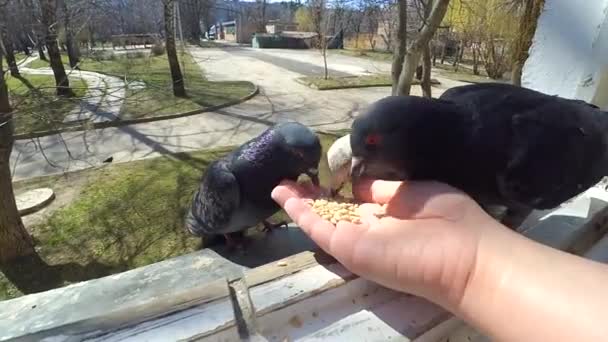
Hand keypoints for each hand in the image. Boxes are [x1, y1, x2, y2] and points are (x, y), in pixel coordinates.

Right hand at [271, 179, 496, 308]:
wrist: (464, 252)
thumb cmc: (447, 218)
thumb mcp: (410, 192)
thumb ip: (381, 190)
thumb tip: (359, 183)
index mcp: (384, 217)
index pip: (351, 203)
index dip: (332, 191)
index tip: (317, 177)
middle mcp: (367, 230)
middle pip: (331, 213)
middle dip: (309, 198)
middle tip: (288, 181)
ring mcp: (356, 240)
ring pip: (320, 221)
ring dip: (297, 203)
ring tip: (279, 186)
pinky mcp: (349, 248)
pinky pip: (319, 229)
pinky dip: (300, 213)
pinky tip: (285, 196)